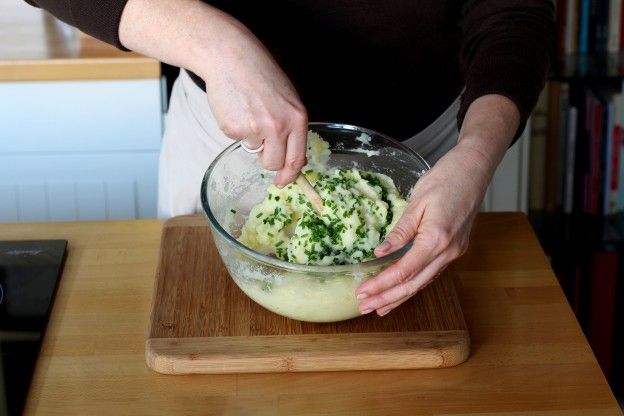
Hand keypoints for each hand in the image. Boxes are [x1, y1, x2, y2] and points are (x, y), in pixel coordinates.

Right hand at [119, 0, 307, 186]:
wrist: (230, 56)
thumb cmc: (260, 75)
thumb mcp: (287, 98)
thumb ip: (292, 127)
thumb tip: (294, 159)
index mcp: (297, 118)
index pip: (297, 159)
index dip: (290, 175)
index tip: (283, 182)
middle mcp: (279, 126)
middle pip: (274, 163)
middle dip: (267, 160)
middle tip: (261, 143)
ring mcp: (255, 128)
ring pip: (253, 150)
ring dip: (250, 138)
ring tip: (248, 111)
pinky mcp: (234, 128)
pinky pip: (236, 139)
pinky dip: (235, 128)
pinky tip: (236, 107)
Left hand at [355, 94, 519, 315]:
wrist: (475, 169)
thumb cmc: (446, 178)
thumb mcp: (418, 202)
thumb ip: (400, 231)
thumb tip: (380, 252)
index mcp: (437, 239)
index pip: (404, 270)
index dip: (381, 285)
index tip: (362, 292)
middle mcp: (448, 251)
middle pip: (414, 284)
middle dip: (388, 298)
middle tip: (364, 308)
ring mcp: (454, 252)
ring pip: (424, 282)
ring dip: (400, 296)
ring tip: (379, 307)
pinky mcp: (455, 248)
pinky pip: (431, 272)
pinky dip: (414, 284)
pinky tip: (402, 291)